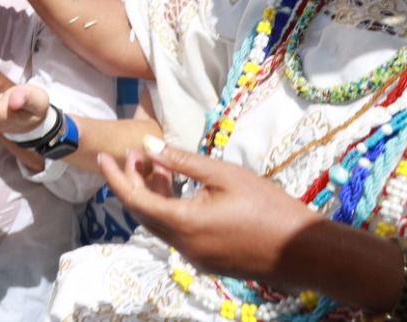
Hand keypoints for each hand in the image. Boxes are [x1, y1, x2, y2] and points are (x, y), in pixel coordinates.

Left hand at [100, 141, 321, 282]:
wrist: (303, 250)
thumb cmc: (267, 205)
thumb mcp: (224, 174)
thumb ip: (183, 161)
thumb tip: (149, 146)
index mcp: (184, 225)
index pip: (135, 200)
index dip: (115, 177)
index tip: (103, 157)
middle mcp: (183, 246)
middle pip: (143, 213)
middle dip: (133, 182)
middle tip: (134, 154)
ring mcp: (195, 257)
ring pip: (161, 223)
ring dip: (154, 195)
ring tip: (157, 164)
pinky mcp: (208, 261)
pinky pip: (177, 233)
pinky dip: (170, 209)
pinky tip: (179, 187)